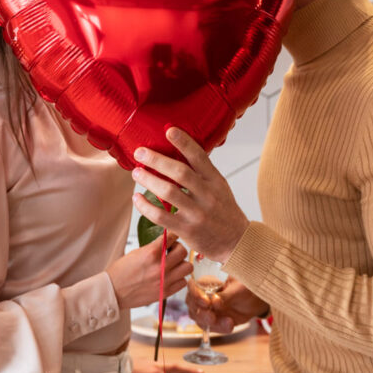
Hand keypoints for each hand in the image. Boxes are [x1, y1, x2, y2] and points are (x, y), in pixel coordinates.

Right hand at [107, 236, 191, 309]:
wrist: (112, 291)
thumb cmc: (120, 272)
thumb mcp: (136, 253)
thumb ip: (153, 247)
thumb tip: (166, 242)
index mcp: (151, 253)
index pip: (172, 236)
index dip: (173, 235)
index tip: (172, 236)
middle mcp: (160, 266)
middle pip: (183, 251)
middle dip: (178, 249)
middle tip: (172, 251)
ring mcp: (164, 280)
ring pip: (187, 267)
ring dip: (181, 264)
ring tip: (173, 265)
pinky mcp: (165, 292)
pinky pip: (183, 282)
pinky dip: (179, 279)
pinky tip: (171, 277)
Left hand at [131, 127, 248, 263]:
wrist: (236, 241)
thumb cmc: (224, 211)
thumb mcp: (219, 187)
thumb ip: (202, 173)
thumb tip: (179, 152)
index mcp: (216, 181)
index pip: (200, 157)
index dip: (184, 142)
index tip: (169, 130)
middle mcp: (207, 195)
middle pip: (180, 172)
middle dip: (157, 160)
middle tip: (140, 152)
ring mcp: (197, 213)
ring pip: (168, 192)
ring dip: (149, 180)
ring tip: (136, 173)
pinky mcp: (186, 229)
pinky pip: (161, 216)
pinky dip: (146, 206)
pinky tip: (137, 198)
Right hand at [187, 276, 267, 333]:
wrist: (255, 301)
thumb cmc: (246, 288)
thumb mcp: (239, 289)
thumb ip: (226, 295)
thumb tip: (214, 301)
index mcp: (207, 282)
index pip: (193, 286)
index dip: (196, 295)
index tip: (206, 303)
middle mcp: (203, 295)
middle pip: (192, 305)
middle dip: (202, 313)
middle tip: (213, 317)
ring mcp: (206, 309)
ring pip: (199, 319)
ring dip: (212, 323)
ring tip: (228, 323)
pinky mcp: (212, 321)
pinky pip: (210, 328)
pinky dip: (220, 329)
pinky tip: (230, 326)